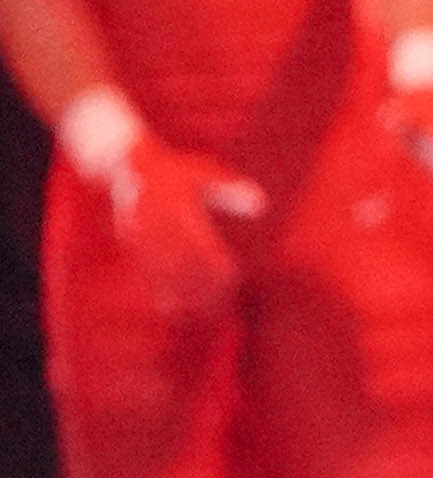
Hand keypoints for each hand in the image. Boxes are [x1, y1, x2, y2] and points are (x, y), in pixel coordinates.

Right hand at [97, 134, 261, 322]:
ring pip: (162, 270)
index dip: (213, 262)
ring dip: (182, 292)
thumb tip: (262, 206)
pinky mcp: (131, 244)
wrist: (124, 166)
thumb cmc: (174, 171)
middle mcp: (156, 223)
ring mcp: (140, 235)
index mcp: (175, 206)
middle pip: (180, 261)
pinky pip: (144, 270)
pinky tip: (173, 308)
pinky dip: (158, 290)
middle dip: (200, 284)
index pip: (197, 241)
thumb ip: (231, 190)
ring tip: (203, 311)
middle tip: (223, 302)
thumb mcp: (203, 173)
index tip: (232, 276)